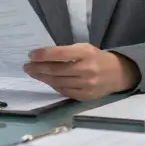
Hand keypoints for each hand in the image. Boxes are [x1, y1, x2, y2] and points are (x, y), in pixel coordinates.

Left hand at [23, 44, 138, 100]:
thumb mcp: (84, 49)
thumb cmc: (97, 58)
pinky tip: (46, 81)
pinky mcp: (85, 96)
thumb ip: (66, 52)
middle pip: (56, 70)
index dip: (43, 55)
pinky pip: (64, 91)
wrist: (118, 74)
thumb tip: (42, 57)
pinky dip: (53, 85)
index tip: (30, 55)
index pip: (59, 54)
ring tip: (33, 73)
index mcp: (86, 53)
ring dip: (42, 78)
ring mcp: (86, 85)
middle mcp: (87, 69)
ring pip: (58, 82)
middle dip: (38, 68)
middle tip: (26, 66)